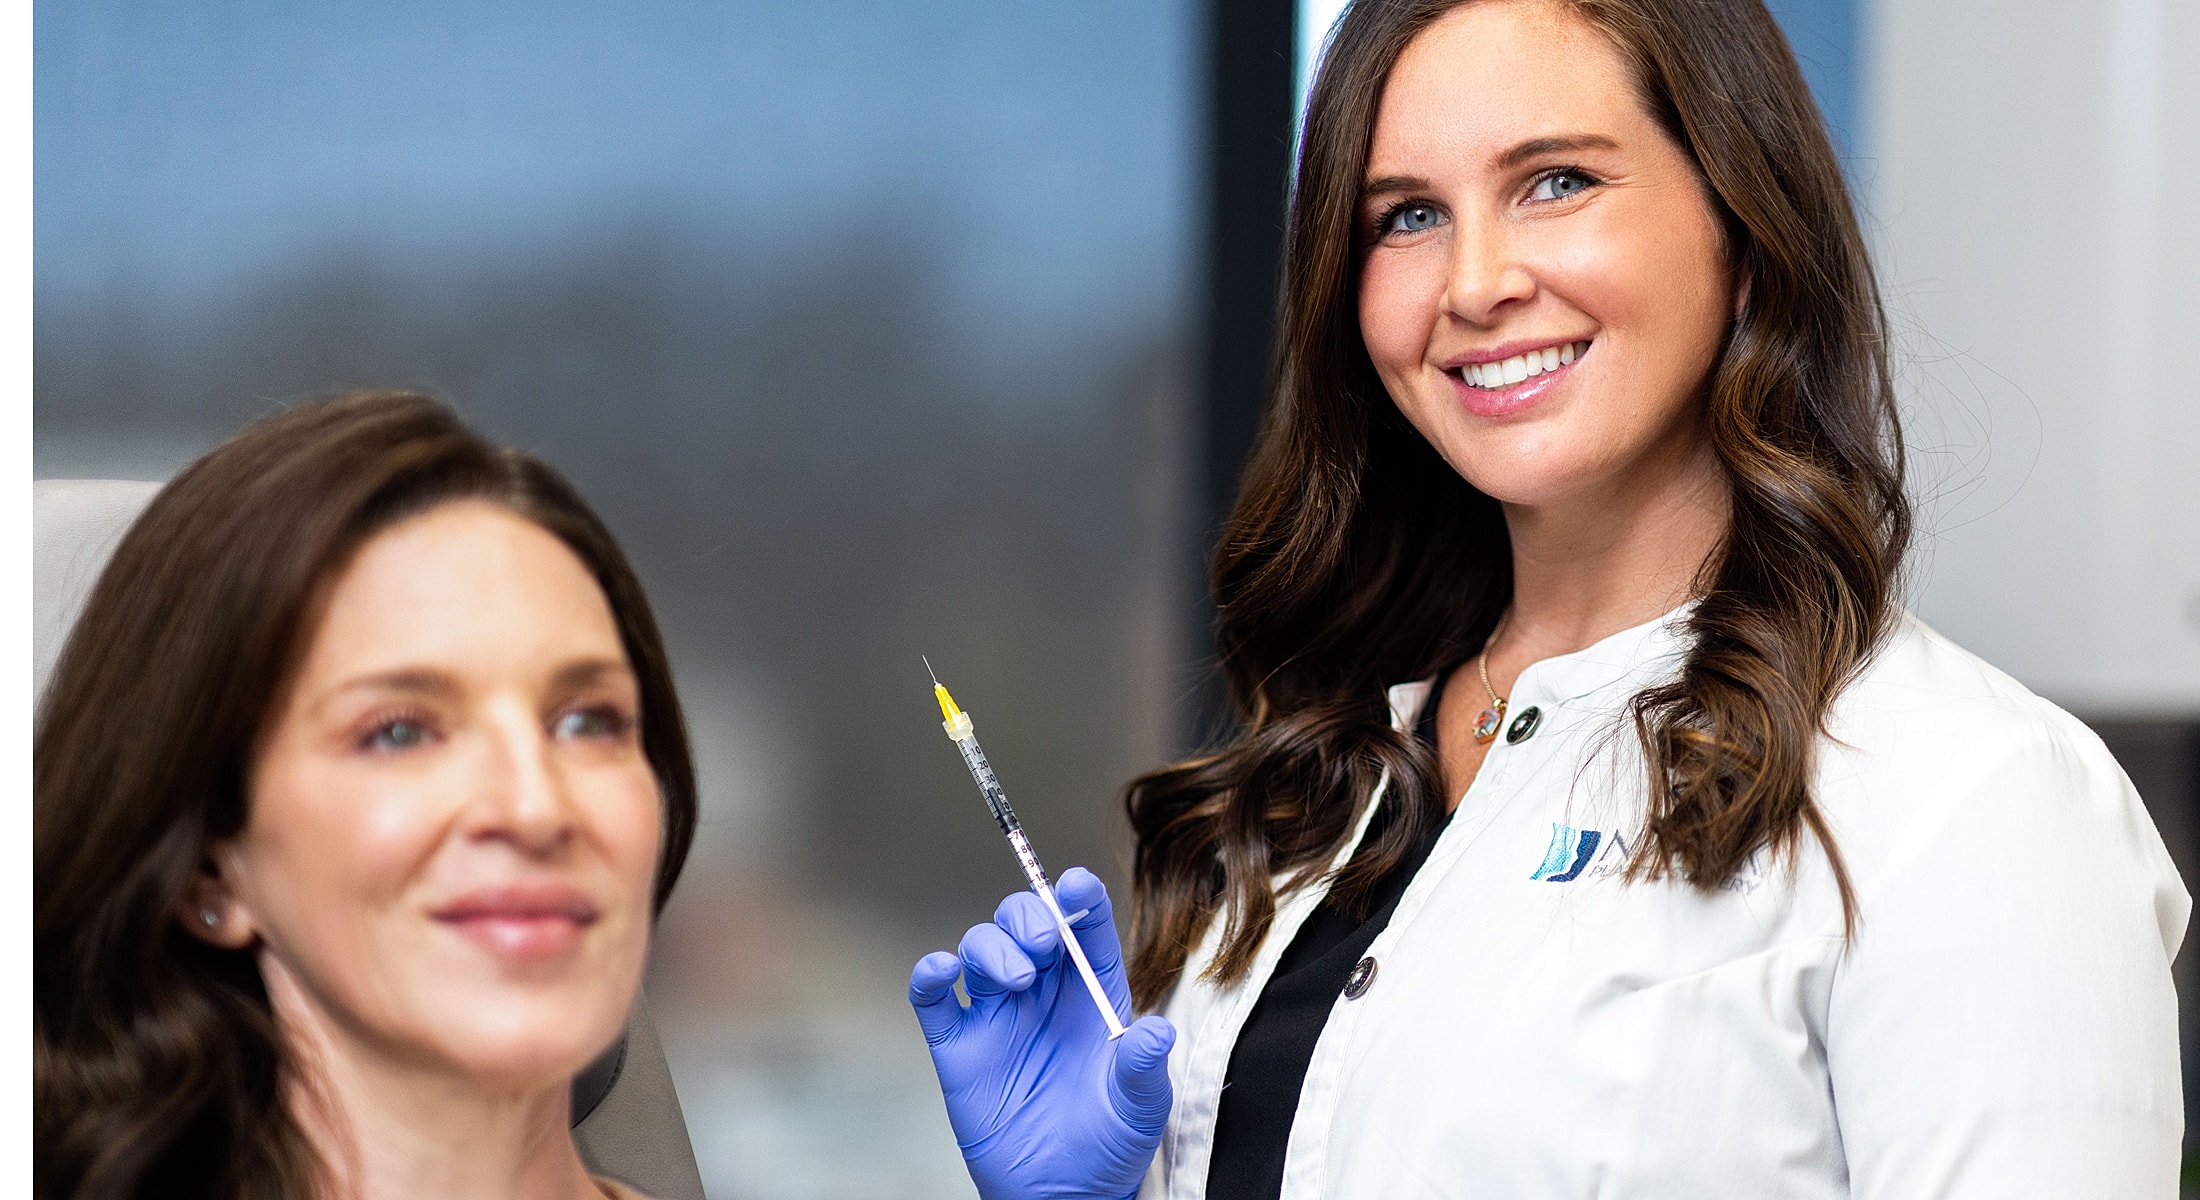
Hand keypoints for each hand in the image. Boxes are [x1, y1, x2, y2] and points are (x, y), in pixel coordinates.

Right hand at [909, 867, 1174, 1199]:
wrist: (1064, 1194)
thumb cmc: (1110, 1141)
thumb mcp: (1141, 1105)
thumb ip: (1143, 1066)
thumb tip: (1156, 1032)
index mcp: (1092, 993)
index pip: (1085, 929)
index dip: (1079, 899)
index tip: (1077, 886)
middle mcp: (1044, 993)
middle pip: (1025, 924)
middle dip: (1028, 916)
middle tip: (1041, 944)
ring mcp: (997, 1016)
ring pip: (980, 948)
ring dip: (991, 947)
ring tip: (1015, 978)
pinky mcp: (958, 1046)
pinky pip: (933, 998)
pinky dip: (931, 974)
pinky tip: (944, 970)